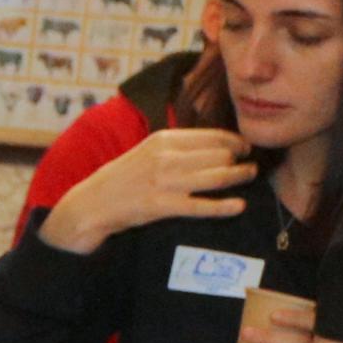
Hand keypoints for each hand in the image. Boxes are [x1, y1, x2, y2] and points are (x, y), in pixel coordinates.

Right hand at [43, 128, 251, 252]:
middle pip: (219, 155)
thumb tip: (213, 145)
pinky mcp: (161, 206)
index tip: (245, 148)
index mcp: (162, 139)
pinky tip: (238, 206)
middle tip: (251, 166)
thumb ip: (175, 147)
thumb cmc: (122, 179)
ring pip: (216, 177)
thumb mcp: (146, 152)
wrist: (91, 204)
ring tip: (250, 177)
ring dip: (239, 176)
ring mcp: (164, 182)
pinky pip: (201, 206)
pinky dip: (223, 207)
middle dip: (240, 159)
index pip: (211, 136)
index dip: (235, 141)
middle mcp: (165, 157)